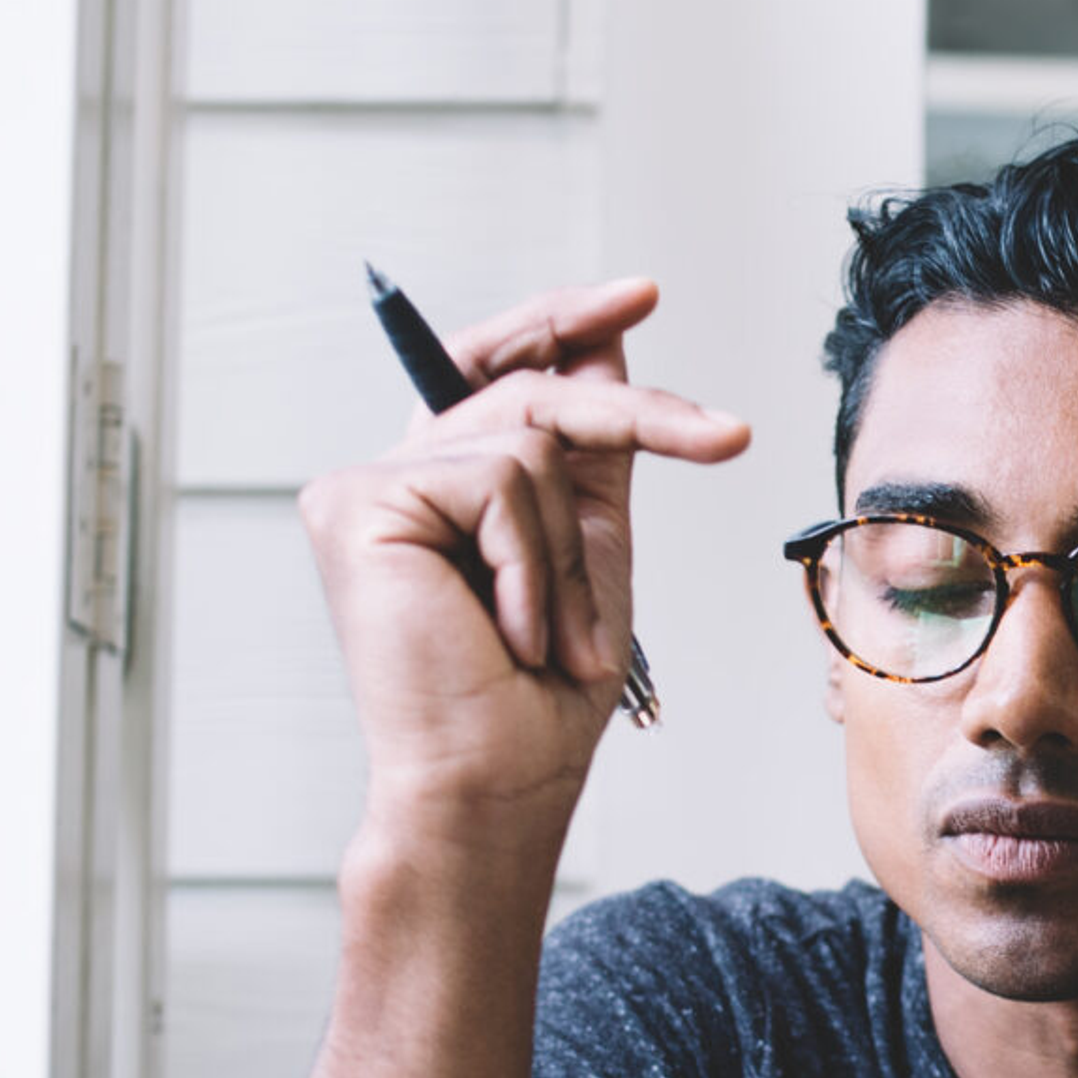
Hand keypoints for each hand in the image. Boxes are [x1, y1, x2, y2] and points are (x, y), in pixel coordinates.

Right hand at [297, 277, 749, 842]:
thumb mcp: (587, 546)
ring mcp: (364, 486)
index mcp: (442, 485)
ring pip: (525, 438)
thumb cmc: (540, 697)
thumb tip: (609, 339)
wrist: (496, 784)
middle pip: (531, 388)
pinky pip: (497, 479)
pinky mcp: (353, 502)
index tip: (642, 293)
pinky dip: (531, 565)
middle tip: (724, 439)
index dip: (562, 320)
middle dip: (636, 416)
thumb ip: (591, 446)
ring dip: (567, 552)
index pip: (494, 364)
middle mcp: (393, 476)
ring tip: (547, 636)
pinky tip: (508, 634)